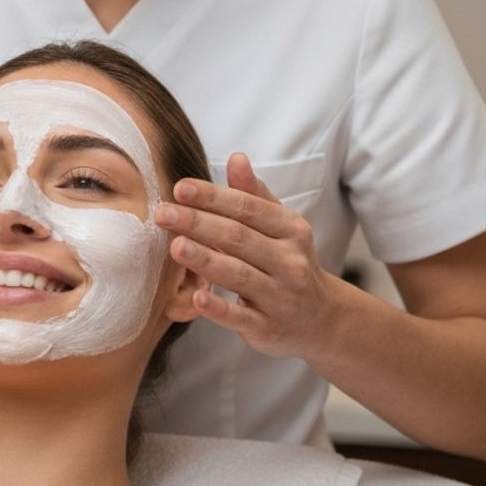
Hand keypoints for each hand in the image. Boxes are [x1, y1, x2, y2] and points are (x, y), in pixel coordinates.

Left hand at [155, 152, 336, 357]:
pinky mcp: (268, 329)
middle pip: (238, 238)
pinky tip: (196, 298)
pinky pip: (241, 317)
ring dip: (206, 260)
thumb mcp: (280, 226)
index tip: (179, 188)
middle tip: (163, 213)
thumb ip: (254, 194)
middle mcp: (290, 262)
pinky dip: (219, 309)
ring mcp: (280, 297)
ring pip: (239, 275)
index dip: (213, 197)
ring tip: (175, 246)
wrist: (322, 319)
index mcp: (291, 230)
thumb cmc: (288, 261)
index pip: (248, 208)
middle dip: (198, 223)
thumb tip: (236, 157)